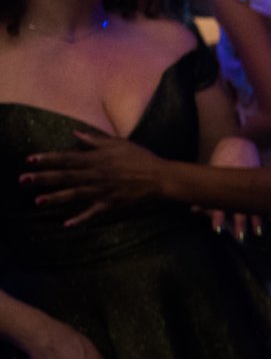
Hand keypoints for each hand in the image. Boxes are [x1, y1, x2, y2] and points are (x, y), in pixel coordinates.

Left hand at [22, 127, 167, 227]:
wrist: (160, 176)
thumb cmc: (140, 157)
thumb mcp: (118, 143)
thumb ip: (95, 140)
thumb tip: (75, 134)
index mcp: (97, 159)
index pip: (68, 158)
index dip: (48, 159)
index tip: (30, 159)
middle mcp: (97, 174)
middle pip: (66, 176)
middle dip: (44, 178)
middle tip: (23, 180)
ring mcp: (103, 190)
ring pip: (76, 194)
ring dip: (56, 198)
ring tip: (38, 201)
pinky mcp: (111, 203)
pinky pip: (93, 212)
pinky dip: (81, 218)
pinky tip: (67, 224)